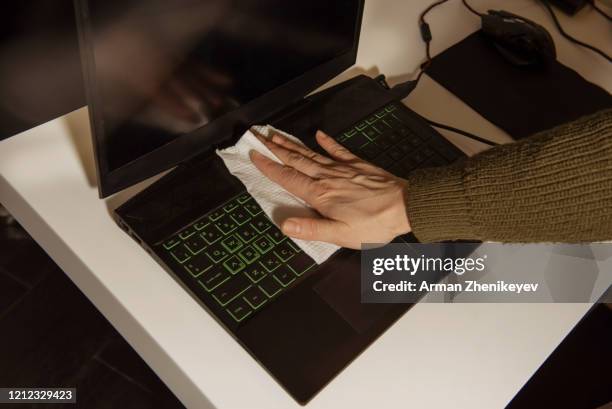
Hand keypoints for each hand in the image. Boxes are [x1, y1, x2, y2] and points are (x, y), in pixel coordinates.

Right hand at [249, 130, 410, 248]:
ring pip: (311, 154)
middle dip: (274, 148)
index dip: (269, 167)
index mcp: (320, 195)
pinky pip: (338, 151)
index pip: (288, 178)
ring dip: (292, 144)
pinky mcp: (358, 166)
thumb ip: (311, 229)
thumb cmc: (374, 224)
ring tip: (276, 135)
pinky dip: (327, 143)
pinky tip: (319, 135)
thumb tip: (285, 225)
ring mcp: (343, 169)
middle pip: (295, 160)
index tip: (254, 156)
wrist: (406, 206)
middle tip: (257, 137)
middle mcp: (328, 178)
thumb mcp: (340, 234)